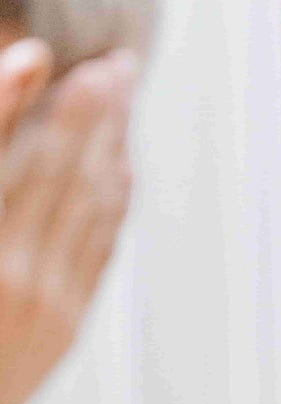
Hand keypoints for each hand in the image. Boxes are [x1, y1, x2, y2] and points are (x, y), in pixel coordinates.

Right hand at [0, 43, 138, 403]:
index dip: (17, 97)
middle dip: (90, 109)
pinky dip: (112, 198)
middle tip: (114, 61)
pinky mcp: (65, 324)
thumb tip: (17, 84)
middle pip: (60, 170)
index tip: (43, 54)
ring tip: (121, 91)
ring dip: (110, 142)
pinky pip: (98, 245)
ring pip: (89, 204)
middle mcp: (9, 274)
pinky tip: (120, 166)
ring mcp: (44, 303)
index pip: (3, 159)